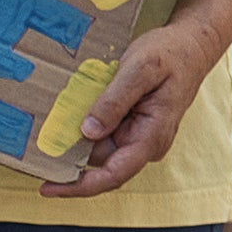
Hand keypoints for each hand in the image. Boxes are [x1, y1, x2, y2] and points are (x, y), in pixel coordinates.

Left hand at [53, 17, 216, 196]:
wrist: (191, 44)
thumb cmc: (171, 54)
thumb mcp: (140, 69)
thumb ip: (115, 100)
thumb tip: (88, 133)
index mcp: (152, 136)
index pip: (114, 174)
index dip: (78, 186)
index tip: (47, 187)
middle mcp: (146, 143)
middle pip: (100, 161)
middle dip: (70, 152)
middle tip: (39, 135)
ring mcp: (140, 136)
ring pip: (98, 145)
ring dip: (77, 133)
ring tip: (60, 108)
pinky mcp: (132, 125)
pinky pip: (103, 132)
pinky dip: (86, 122)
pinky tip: (74, 106)